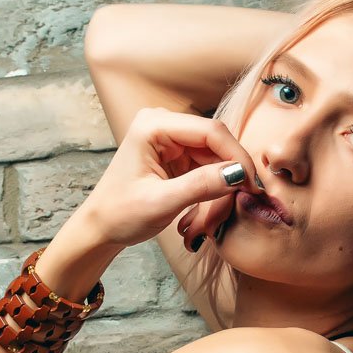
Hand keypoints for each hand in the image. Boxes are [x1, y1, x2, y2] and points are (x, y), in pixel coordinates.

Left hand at [82, 107, 264, 249]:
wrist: (101, 227)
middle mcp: (164, 125)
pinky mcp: (178, 156)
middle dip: (227, 180)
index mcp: (154, 125)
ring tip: (206, 224)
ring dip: (219, 192)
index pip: (212, 131)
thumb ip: (201, 186)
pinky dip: (211, 194)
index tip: (252, 187)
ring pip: (217, 161)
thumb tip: (239, 174)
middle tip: (227, 213)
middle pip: (217, 146)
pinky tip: (200, 217)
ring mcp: (172, 139)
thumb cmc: (120, 214)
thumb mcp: (161, 203)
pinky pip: (209, 171)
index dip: (236, 157)